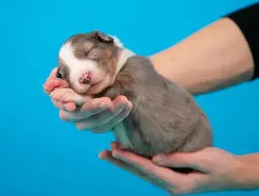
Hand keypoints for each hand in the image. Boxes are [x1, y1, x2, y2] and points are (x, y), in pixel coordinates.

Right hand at [43, 67, 132, 132]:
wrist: (117, 67)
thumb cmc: (96, 62)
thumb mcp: (83, 59)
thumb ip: (66, 69)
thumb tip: (53, 79)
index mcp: (62, 91)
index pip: (58, 101)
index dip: (64, 103)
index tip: (72, 104)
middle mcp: (71, 108)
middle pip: (77, 115)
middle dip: (92, 109)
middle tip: (107, 102)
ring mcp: (85, 118)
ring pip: (92, 124)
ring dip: (109, 114)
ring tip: (124, 101)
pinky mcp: (98, 123)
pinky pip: (106, 126)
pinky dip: (118, 116)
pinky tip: (128, 105)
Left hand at [99, 142, 244, 194]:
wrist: (232, 173)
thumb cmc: (220, 166)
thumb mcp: (203, 160)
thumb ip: (178, 159)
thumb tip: (155, 158)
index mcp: (176, 182)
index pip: (147, 168)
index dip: (130, 159)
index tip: (114, 150)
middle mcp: (170, 185)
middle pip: (140, 172)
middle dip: (121, 162)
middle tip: (103, 153)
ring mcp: (170, 182)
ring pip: (142, 172)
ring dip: (126, 163)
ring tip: (110, 154)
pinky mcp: (171, 177)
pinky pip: (150, 170)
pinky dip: (136, 164)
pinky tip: (129, 157)